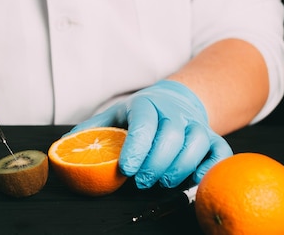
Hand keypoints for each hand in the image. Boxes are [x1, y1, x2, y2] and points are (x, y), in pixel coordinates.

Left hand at [68, 80, 232, 188]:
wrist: (176, 101)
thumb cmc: (141, 114)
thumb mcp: (115, 115)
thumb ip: (92, 129)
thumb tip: (63, 143)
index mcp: (148, 104)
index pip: (145, 121)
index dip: (137, 146)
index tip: (126, 169)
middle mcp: (175, 112)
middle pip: (173, 135)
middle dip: (156, 163)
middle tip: (141, 181)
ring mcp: (197, 124)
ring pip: (197, 143)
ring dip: (179, 168)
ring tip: (161, 182)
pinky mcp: (213, 138)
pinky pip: (221, 153)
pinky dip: (211, 168)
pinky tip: (194, 181)